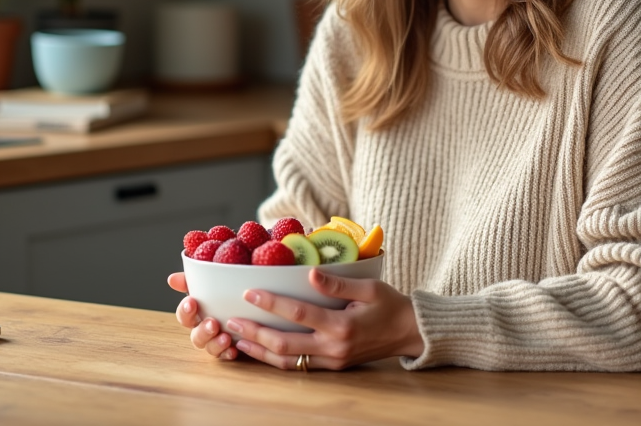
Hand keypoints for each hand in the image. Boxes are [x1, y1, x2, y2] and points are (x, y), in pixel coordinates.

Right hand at [167, 272, 239, 360]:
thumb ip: (189, 280)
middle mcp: (203, 330)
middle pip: (196, 337)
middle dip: (203, 331)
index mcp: (196, 314)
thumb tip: (171, 279)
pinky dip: (228, 353)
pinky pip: (226, 355)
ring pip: (209, 348)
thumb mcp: (209, 282)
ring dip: (216, 344)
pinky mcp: (229, 349)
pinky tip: (234, 349)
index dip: (185, 311)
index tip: (191, 302)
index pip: (184, 316)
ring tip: (226, 337)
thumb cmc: (224, 291)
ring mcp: (215, 341)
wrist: (248, 301)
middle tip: (213, 323)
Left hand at [225, 268, 423, 370]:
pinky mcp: (332, 366)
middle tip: (231, 320)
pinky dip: (275, 359)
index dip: (271, 303)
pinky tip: (259, 350)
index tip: (249, 292)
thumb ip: (337, 283)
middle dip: (254, 332)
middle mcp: (333, 347)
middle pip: (284, 343)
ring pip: (287, 361)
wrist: (409, 333)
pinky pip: (298, 365)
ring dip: (259, 351)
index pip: (298, 313)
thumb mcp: (368, 287)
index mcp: (341, 325)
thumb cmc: (390, 305)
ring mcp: (332, 360)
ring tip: (237, 339)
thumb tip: (310, 273)